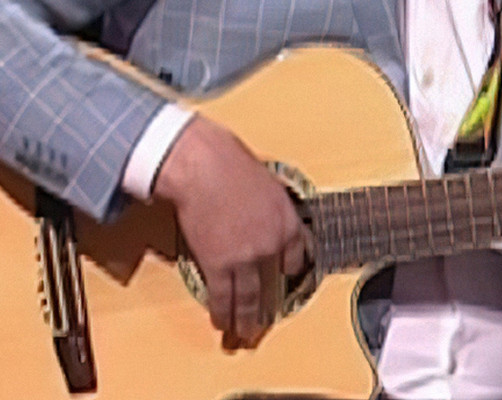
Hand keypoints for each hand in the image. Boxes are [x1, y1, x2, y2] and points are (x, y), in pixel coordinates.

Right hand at [151, 117, 309, 345]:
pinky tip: (222, 323)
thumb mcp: (269, 185)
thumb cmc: (232, 165)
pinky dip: (223, 313)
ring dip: (246, 321)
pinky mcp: (220, 264)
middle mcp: (274, 245)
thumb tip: (266, 217)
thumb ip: (273, 209)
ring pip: (250, 298)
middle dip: (268, 309)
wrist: (204, 166)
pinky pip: (224, 296)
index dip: (288, 273)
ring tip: (244, 336)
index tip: (282, 281)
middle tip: (263, 327)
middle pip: (274, 285)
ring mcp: (248, 258)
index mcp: (290, 223)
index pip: (297, 259)